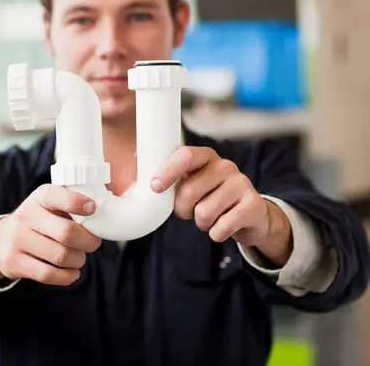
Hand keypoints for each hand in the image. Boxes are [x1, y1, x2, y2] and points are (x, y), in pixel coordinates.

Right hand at [0, 184, 101, 286]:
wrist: (0, 240)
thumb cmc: (38, 221)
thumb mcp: (48, 204)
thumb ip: (71, 204)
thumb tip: (106, 214)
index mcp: (39, 197)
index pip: (56, 195)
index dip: (76, 202)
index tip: (93, 208)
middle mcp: (26, 216)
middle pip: (66, 232)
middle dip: (88, 242)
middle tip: (93, 244)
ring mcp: (18, 240)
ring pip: (60, 256)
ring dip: (78, 260)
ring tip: (79, 258)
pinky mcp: (14, 262)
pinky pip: (48, 274)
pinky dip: (67, 276)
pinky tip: (72, 272)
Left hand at [151, 146, 292, 266]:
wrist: (250, 217)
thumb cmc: (211, 199)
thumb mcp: (192, 184)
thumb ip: (171, 179)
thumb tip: (136, 169)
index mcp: (206, 157)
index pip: (185, 156)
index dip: (168, 171)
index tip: (155, 187)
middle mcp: (225, 166)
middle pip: (189, 191)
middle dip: (183, 209)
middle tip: (191, 211)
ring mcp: (242, 183)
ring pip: (204, 212)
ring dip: (202, 223)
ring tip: (211, 217)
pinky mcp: (253, 205)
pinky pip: (222, 226)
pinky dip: (217, 233)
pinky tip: (223, 226)